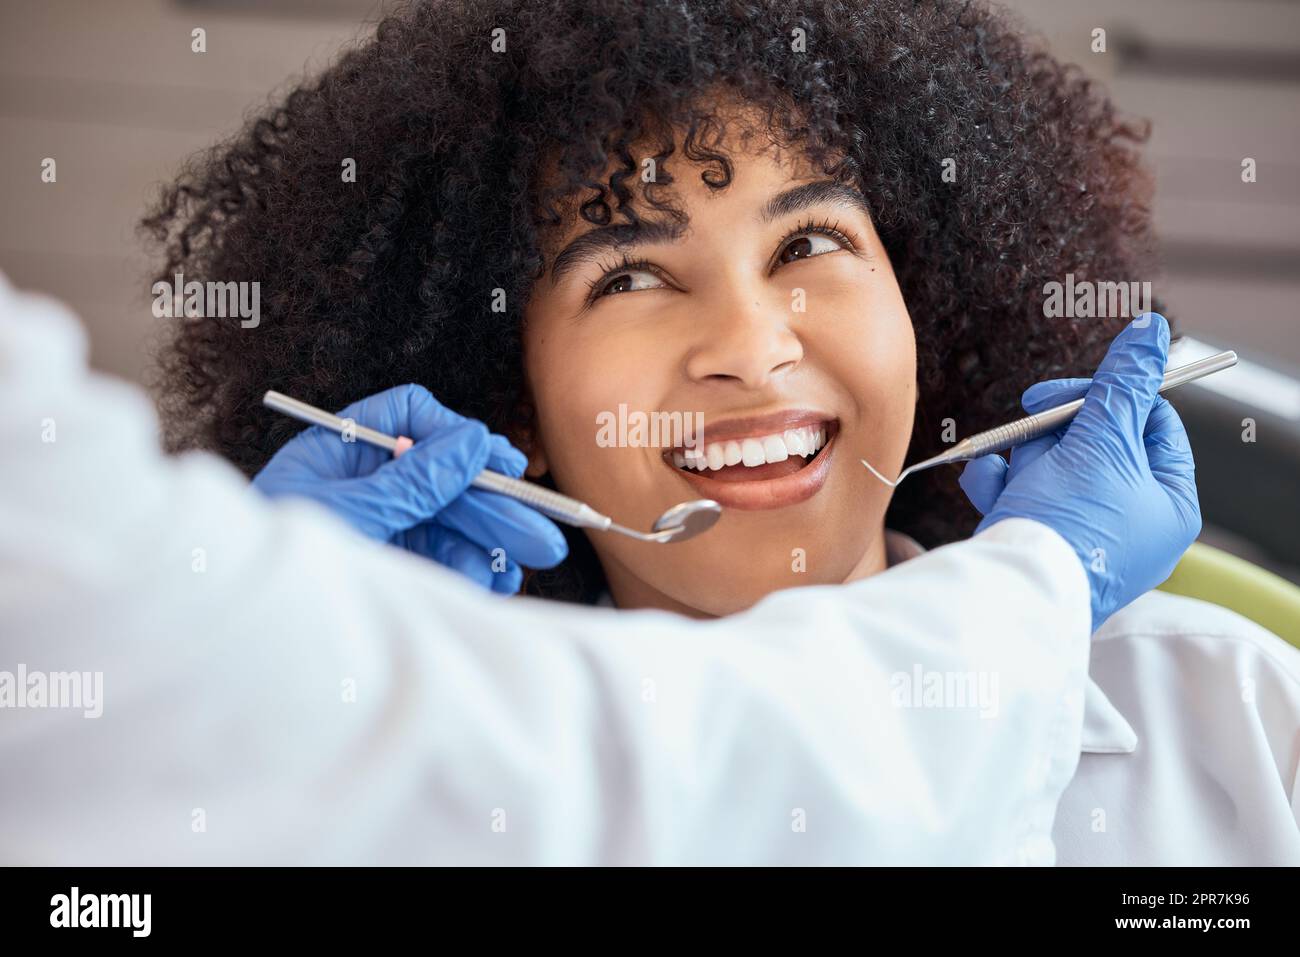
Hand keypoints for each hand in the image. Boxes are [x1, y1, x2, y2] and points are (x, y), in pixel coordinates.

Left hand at [253, 384, 567, 592]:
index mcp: (336, 453)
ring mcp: (377, 528)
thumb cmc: (271, 570)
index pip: (407, 417)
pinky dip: (469, 570)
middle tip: (541, 530)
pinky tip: (490, 581)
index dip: (452, 433)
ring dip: (489, 543)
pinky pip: (440, 559)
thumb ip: (415, 481)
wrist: (236, 649)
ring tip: (520, 567)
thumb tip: (471, 442)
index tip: (493, 460)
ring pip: (449, 523)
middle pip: (442, 478)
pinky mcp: (387, 567)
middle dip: (493, 506)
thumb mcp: (349, 515)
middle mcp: (361, 486)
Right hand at [959, 314, 1199, 630]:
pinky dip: (1001, 483)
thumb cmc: (1070, 525)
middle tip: (1032, 425)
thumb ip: (1123, 383)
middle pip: (1097, 442)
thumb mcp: (1101, 439)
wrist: (1012, 590)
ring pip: (1054, 466)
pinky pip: (1025, 497)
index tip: (1066, 392)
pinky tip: (983, 478)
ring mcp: (1085, 535)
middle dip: (1054, 433)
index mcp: (1169, 502)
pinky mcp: (1042, 544)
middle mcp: (1132, 522)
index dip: (1111, 397)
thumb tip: (1151, 330)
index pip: (1153, 423)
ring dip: (1020, 456)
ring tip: (1002, 466)